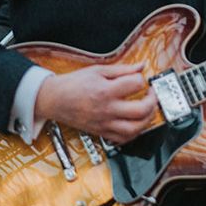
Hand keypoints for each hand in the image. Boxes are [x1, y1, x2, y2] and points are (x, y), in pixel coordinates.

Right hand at [35, 62, 157, 143]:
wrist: (52, 99)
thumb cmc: (74, 84)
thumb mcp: (98, 70)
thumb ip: (123, 69)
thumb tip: (142, 66)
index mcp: (105, 91)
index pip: (135, 84)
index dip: (142, 79)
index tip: (140, 79)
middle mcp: (106, 109)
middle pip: (140, 110)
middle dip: (153, 101)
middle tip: (152, 94)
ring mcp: (104, 123)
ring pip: (135, 129)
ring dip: (148, 119)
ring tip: (149, 109)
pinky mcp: (101, 132)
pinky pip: (123, 139)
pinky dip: (135, 133)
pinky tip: (137, 123)